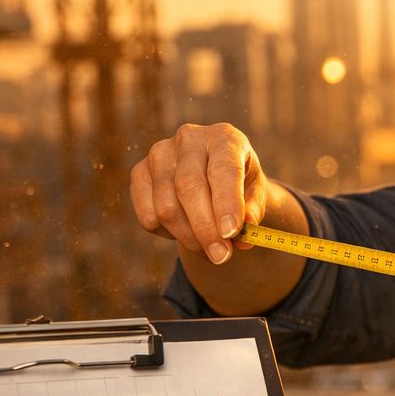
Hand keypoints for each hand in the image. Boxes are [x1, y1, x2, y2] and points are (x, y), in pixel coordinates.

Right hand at [130, 122, 266, 263]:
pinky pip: (148, 216)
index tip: (231, 234)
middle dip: (206, 230)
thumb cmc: (240, 185)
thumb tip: (243, 236)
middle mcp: (189, 139)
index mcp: (224, 138)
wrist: (215, 176)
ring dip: (189, 238)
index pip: (223, 170)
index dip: (227, 203)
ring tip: (210, 250)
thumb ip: (252, 212)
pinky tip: (187, 232)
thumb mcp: (255, 195)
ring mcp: (159, 154)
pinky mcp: (139, 173)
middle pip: (189, 188)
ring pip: (166, 208)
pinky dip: (169, 235)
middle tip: (221, 257)